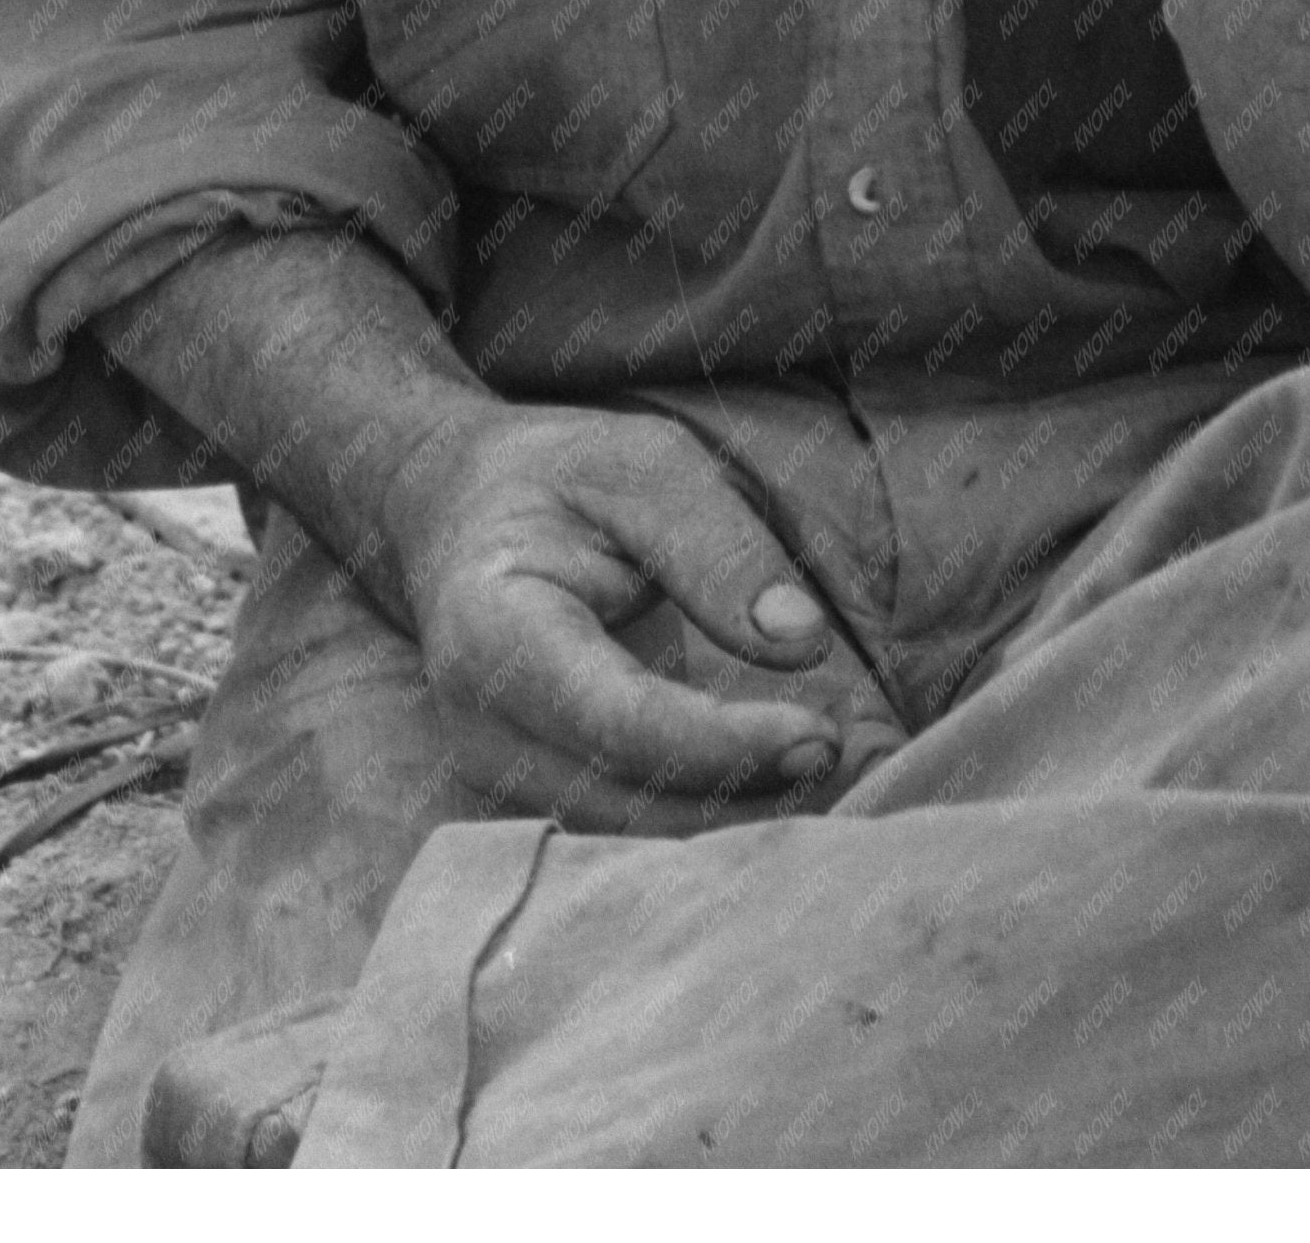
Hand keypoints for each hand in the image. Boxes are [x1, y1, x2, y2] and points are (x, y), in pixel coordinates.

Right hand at [385, 403, 863, 830]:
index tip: (820, 734)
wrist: (463, 515)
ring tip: (830, 771)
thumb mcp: (643, 469)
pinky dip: (705, 820)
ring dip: (735, 820)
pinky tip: (779, 788)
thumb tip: (803, 641)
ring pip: (628, 839)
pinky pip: (623, 834)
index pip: (617, 719)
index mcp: (494, 631)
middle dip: (744, 793)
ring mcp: (498, 777)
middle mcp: (482, 728)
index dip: (723, 743)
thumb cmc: (562, 481)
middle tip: (846, 754)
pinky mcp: (531, 798)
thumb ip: (719, 551)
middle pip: (625, 800)